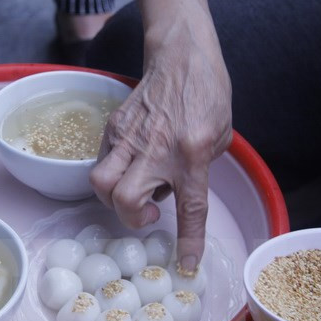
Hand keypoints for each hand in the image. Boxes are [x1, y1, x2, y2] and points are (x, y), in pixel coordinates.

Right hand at [90, 12, 231, 273]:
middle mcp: (157, 149)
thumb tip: (176, 189)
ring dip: (112, 198)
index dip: (188, 242)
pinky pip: (101, 160)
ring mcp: (129, 136)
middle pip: (125, 200)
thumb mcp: (219, 136)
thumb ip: (200, 167)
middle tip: (148, 210)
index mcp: (191, 154)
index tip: (185, 264)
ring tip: (132, 190)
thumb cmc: (207, 94)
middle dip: (132, 217)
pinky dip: (111, 172)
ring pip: (101, 182)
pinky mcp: (113, 125)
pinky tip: (128, 164)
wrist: (181, 55)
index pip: (190, 209)